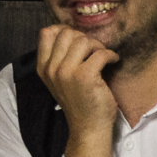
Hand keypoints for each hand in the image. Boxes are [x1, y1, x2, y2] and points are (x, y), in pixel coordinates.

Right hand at [36, 24, 120, 156]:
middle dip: (85, 38)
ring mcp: (66, 72)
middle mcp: (51, 68)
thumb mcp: (61, 78)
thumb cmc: (79, 100)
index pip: (46, 33)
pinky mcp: (84, 76)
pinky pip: (101, 52)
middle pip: (67, 33)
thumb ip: (60, 57)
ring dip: (98, 45)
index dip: (66, 30)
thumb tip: (69, 31)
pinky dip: (111, 55)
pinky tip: (113, 61)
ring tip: (103, 57)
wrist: (88, 126)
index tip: (80, 40)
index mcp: (43, 68)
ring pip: (83, 40)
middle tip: (95, 50)